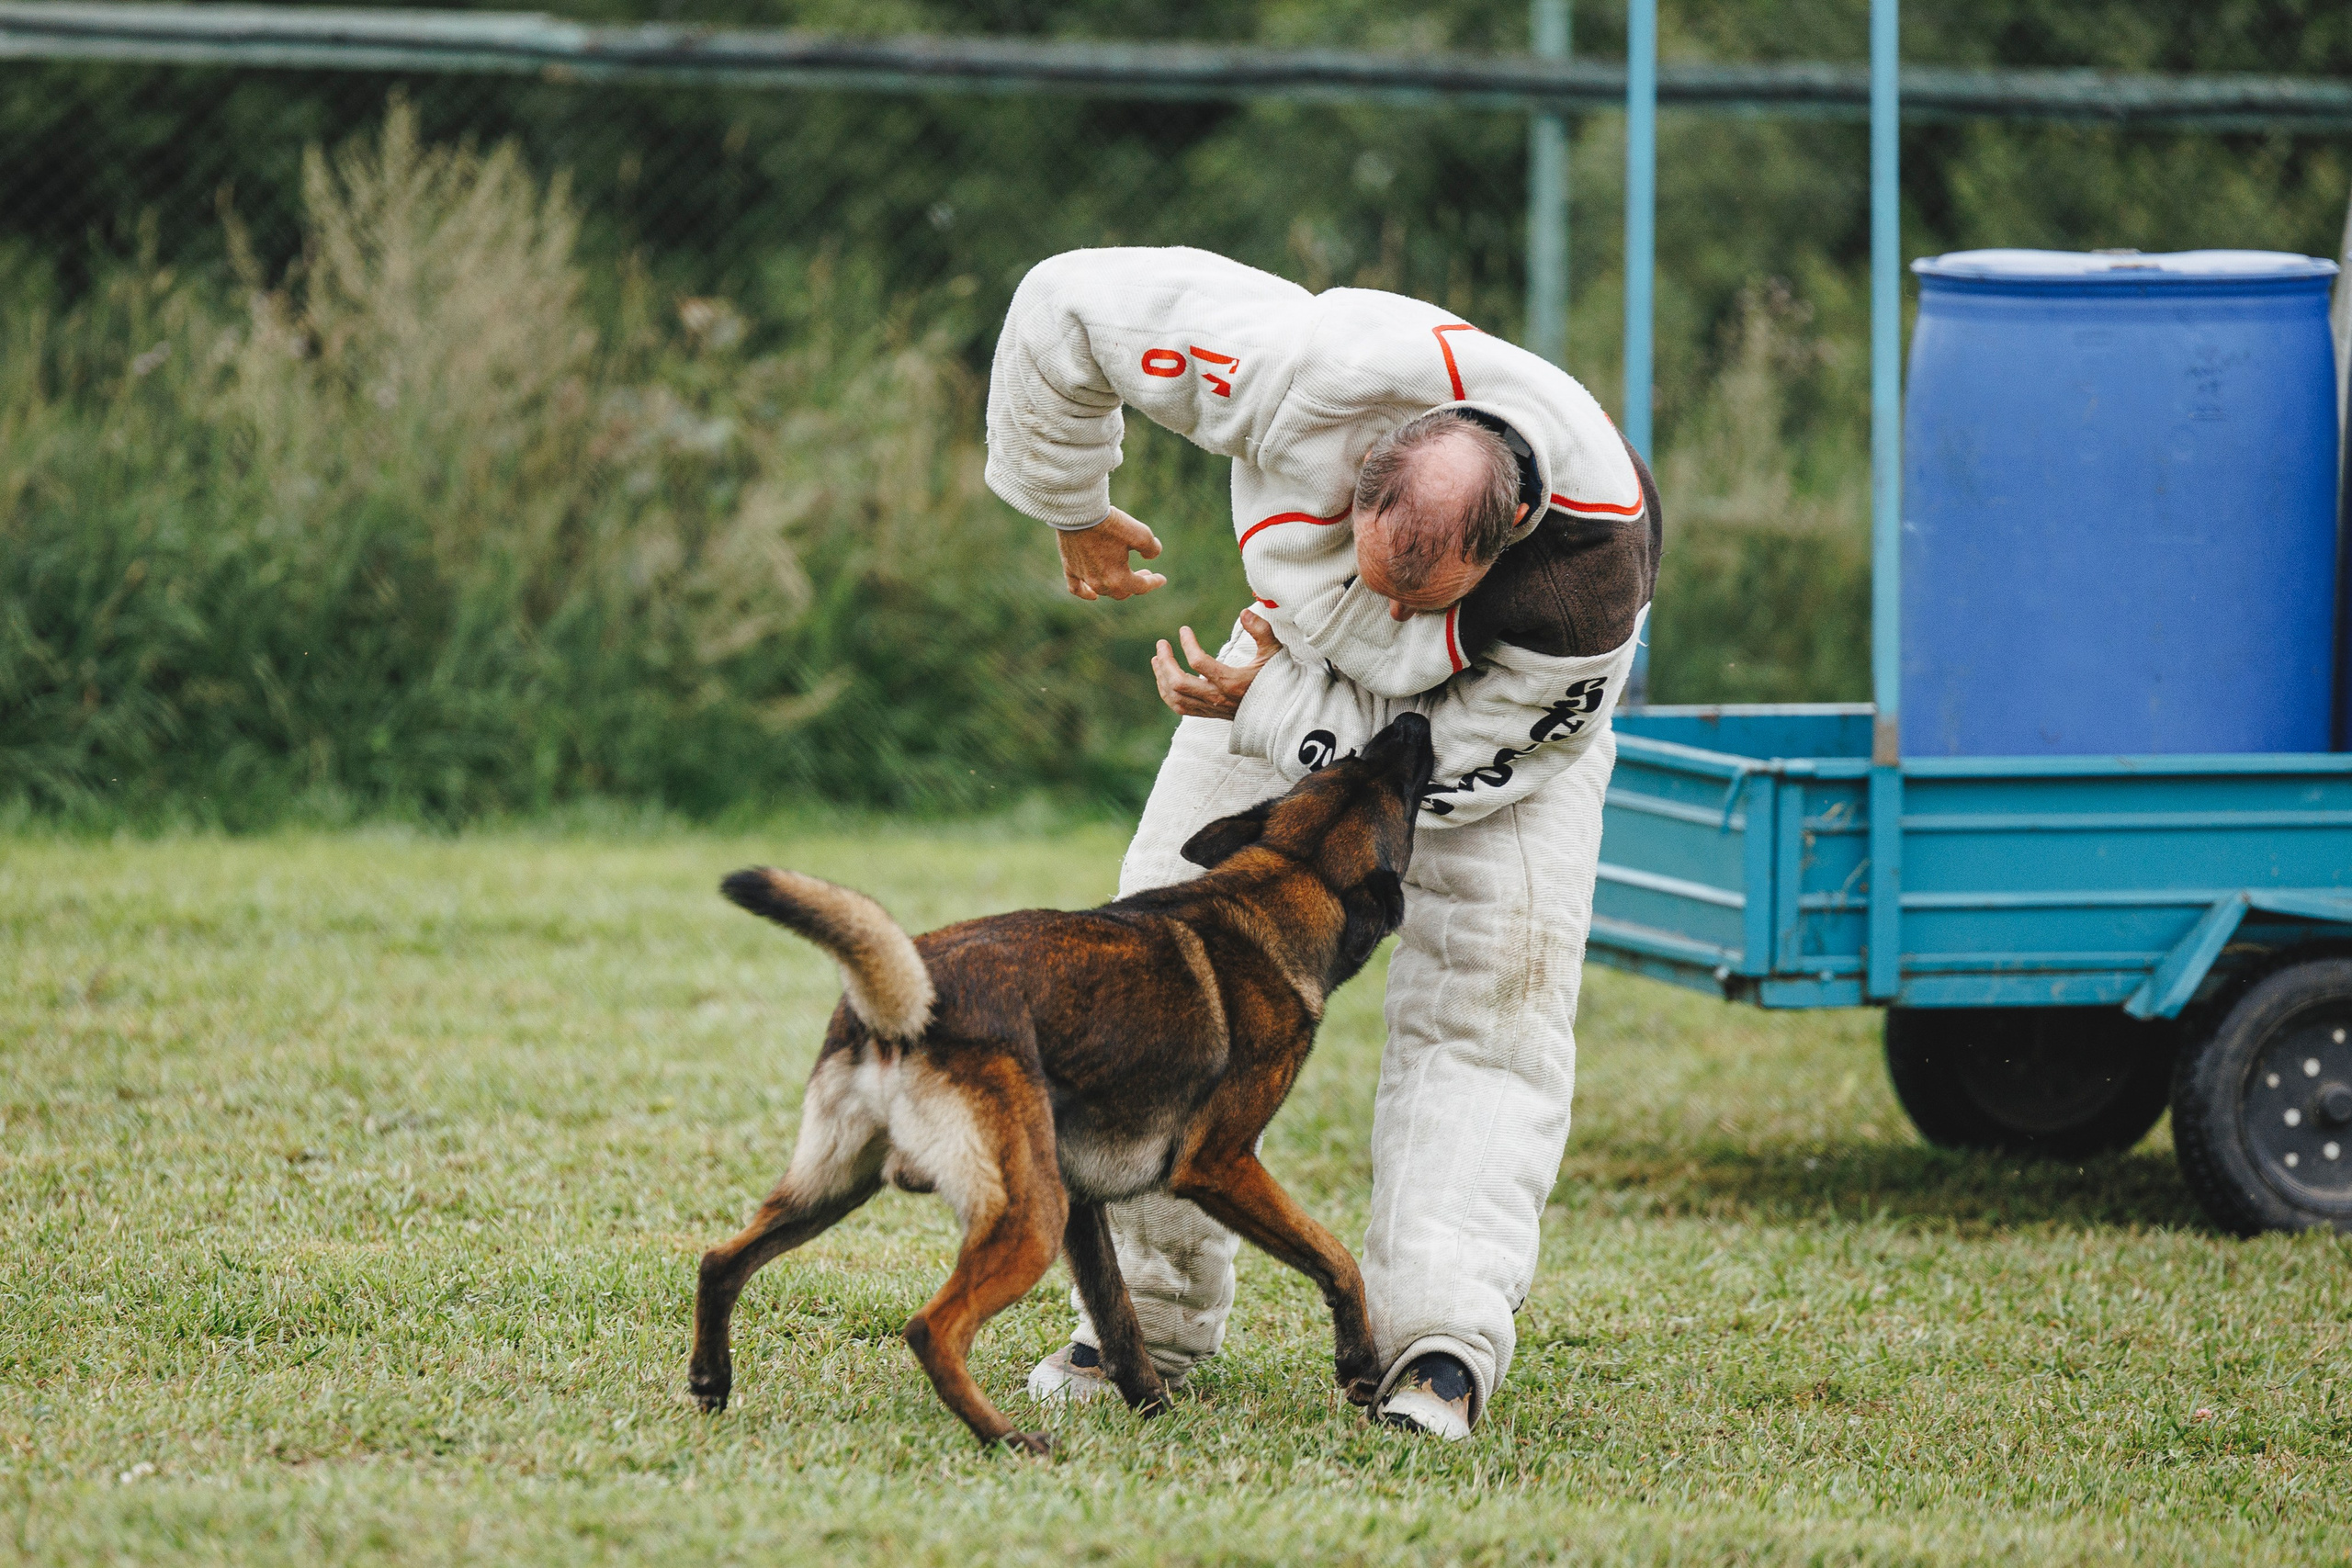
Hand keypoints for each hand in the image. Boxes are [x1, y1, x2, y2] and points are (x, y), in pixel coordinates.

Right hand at [1058, 507, 1166, 600]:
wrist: (1078, 513)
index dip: (1154, 583)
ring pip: (1102, 591)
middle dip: (1136, 584)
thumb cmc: (1110, 523)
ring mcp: (1083, 577)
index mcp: (1119, 578)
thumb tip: (1151, 556)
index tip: (1162, 579)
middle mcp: (1100, 583)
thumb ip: (1152, 549)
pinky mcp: (1070, 568)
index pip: (1141, 587)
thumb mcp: (1141, 533)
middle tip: (1145, 573)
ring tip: (1123, 579)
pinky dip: (1085, 593)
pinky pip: (1077, 588)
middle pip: (1122, 592)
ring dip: (1115, 587)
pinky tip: (1093, 595)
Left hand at [1153, 610, 1279, 719]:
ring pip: (1175, 697)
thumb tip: (1245, 612)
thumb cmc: (1279, 680)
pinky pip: (1180, 707)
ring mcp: (1212, 708)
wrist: (1281, 714)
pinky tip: (1164, 679)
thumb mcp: (1274, 653)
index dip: (1187, 643)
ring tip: (1157, 659)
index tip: (1183, 630)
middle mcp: (1218, 698)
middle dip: (1165, 662)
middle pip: (1178, 683)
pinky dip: (1167, 694)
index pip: (1198, 662)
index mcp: (1232, 682)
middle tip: (1161, 644)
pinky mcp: (1209, 714)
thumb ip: (1261, 630)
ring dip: (1162, 677)